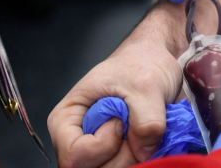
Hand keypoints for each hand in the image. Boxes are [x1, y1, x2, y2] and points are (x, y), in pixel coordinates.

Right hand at [48, 39, 183, 167]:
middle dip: (123, 154)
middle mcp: (77, 140)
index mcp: (66, 119)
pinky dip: (143, 157)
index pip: (74, 157)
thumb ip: (146, 119)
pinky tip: (147, 137)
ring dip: (135, 155)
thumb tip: (144, 151)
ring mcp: (98, 152)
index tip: (119, 122)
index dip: (102, 147)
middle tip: (136, 124)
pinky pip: (129, 167)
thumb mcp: (144, 84)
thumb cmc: (138, 65)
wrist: (154, 63)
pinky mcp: (117, 157)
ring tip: (142, 127)